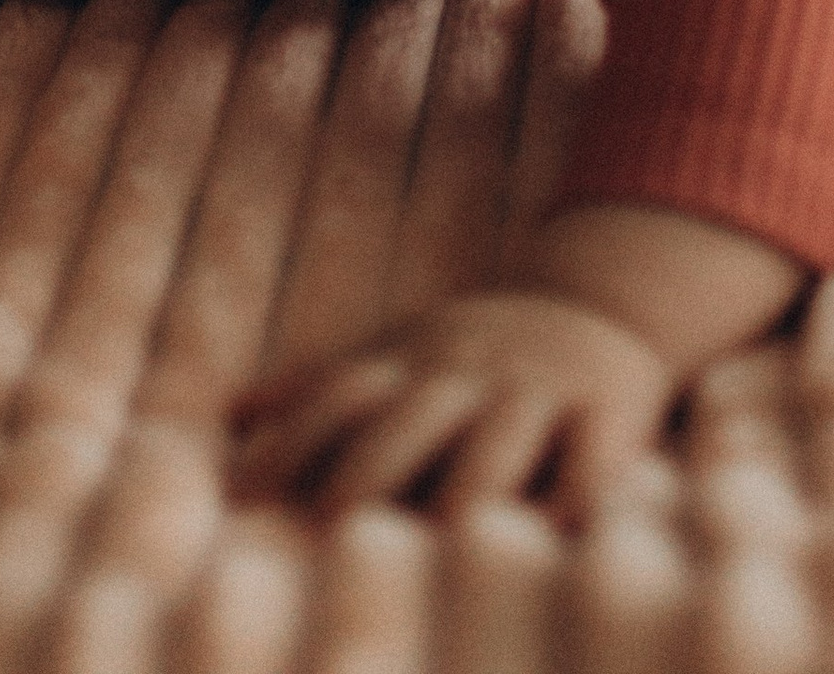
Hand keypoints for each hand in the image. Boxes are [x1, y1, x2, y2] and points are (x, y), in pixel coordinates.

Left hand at [232, 288, 672, 522]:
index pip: (339, 394)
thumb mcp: (398, 350)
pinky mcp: (606, 408)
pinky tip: (566, 528)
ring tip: (444, 533)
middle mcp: (467, 372)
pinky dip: (583, 486)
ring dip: (470, 481)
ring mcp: (537, 388)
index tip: (241, 498)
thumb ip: (318, 387)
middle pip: (411, 416)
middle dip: (368, 469)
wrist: (603, 301)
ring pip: (501, 433)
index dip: (290, 439)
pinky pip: (595, 449)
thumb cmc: (477, 355)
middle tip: (331, 530)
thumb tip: (226, 414)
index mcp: (411, 361)